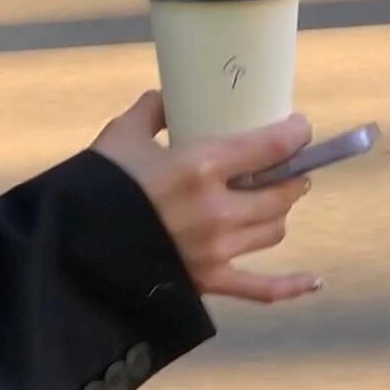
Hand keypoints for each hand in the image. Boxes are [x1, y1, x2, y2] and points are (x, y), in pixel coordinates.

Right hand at [92, 90, 321, 304]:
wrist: (75, 247)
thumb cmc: (100, 185)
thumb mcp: (123, 134)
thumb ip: (151, 111)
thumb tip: (167, 99)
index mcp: (201, 166)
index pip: (269, 146)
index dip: (294, 134)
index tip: (301, 126)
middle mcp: (219, 209)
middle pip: (280, 192)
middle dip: (291, 175)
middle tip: (290, 163)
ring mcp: (217, 250)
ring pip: (273, 229)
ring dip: (279, 212)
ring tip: (274, 198)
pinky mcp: (209, 282)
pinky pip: (262, 289)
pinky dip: (291, 286)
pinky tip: (313, 280)